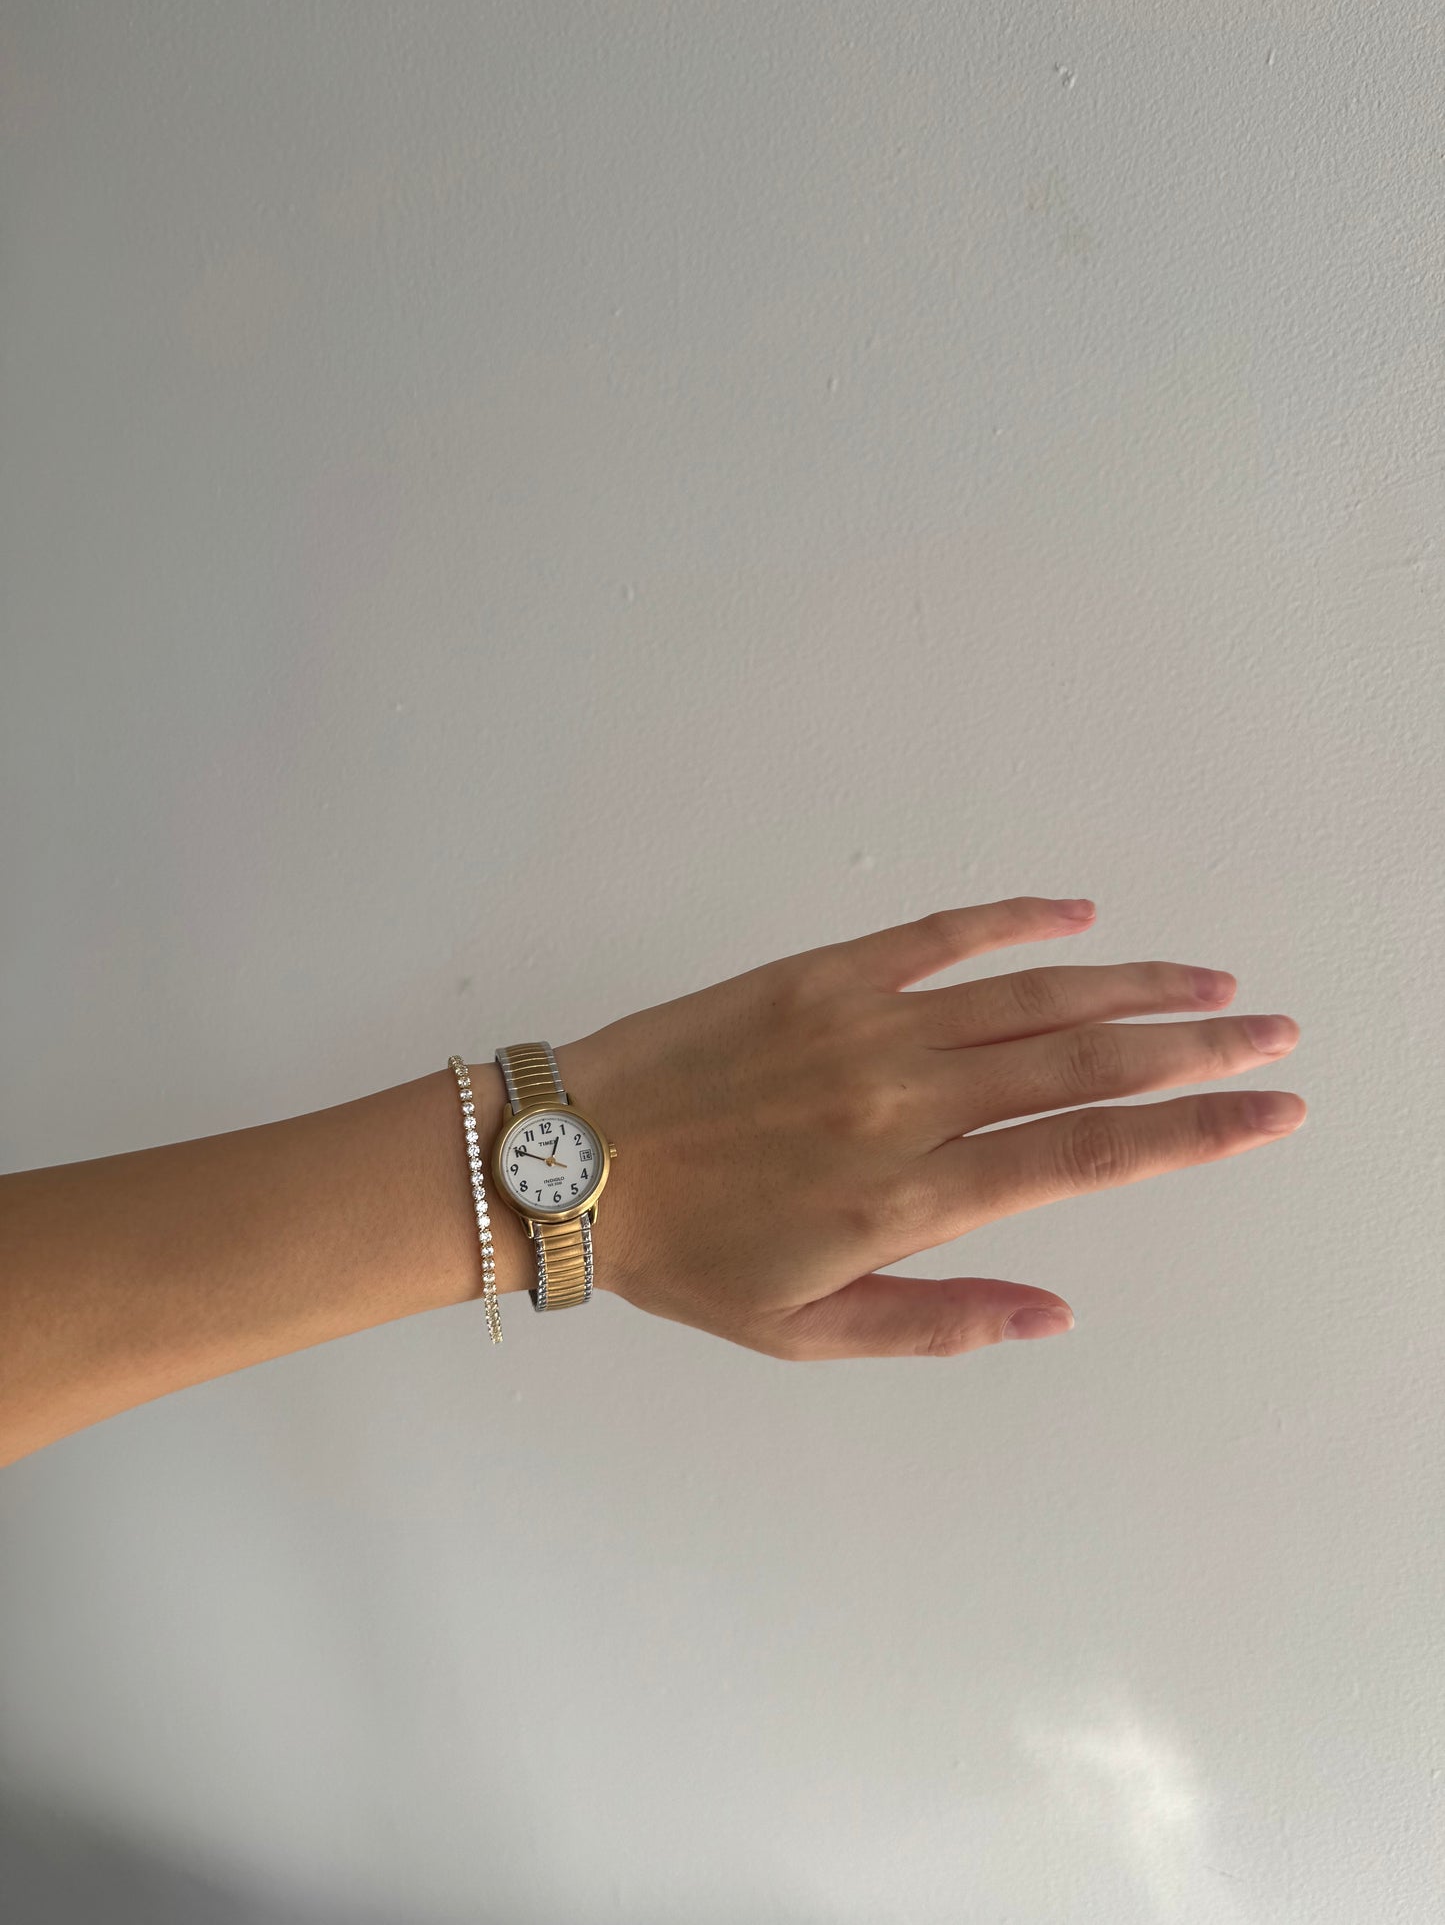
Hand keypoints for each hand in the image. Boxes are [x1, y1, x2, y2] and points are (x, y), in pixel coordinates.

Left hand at [552, 897, 1303, 1360]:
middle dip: (1197, 1050)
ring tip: (1211, 982)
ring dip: (1134, 985)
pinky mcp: (822, 974)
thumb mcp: (807, 1331)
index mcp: (910, 1195)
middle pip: (1086, 1064)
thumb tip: (1055, 1312)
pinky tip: (1079, 914)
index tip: (1270, 1114)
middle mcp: (905, 1101)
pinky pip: (939, 936)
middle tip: (1274, 1034)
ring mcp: (866, 1026)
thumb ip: (940, 1321)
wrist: (566, 1163)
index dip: (1194, 1134)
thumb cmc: (685, 1257)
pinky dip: (1015, 921)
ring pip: (1031, 995)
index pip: (1089, 1156)